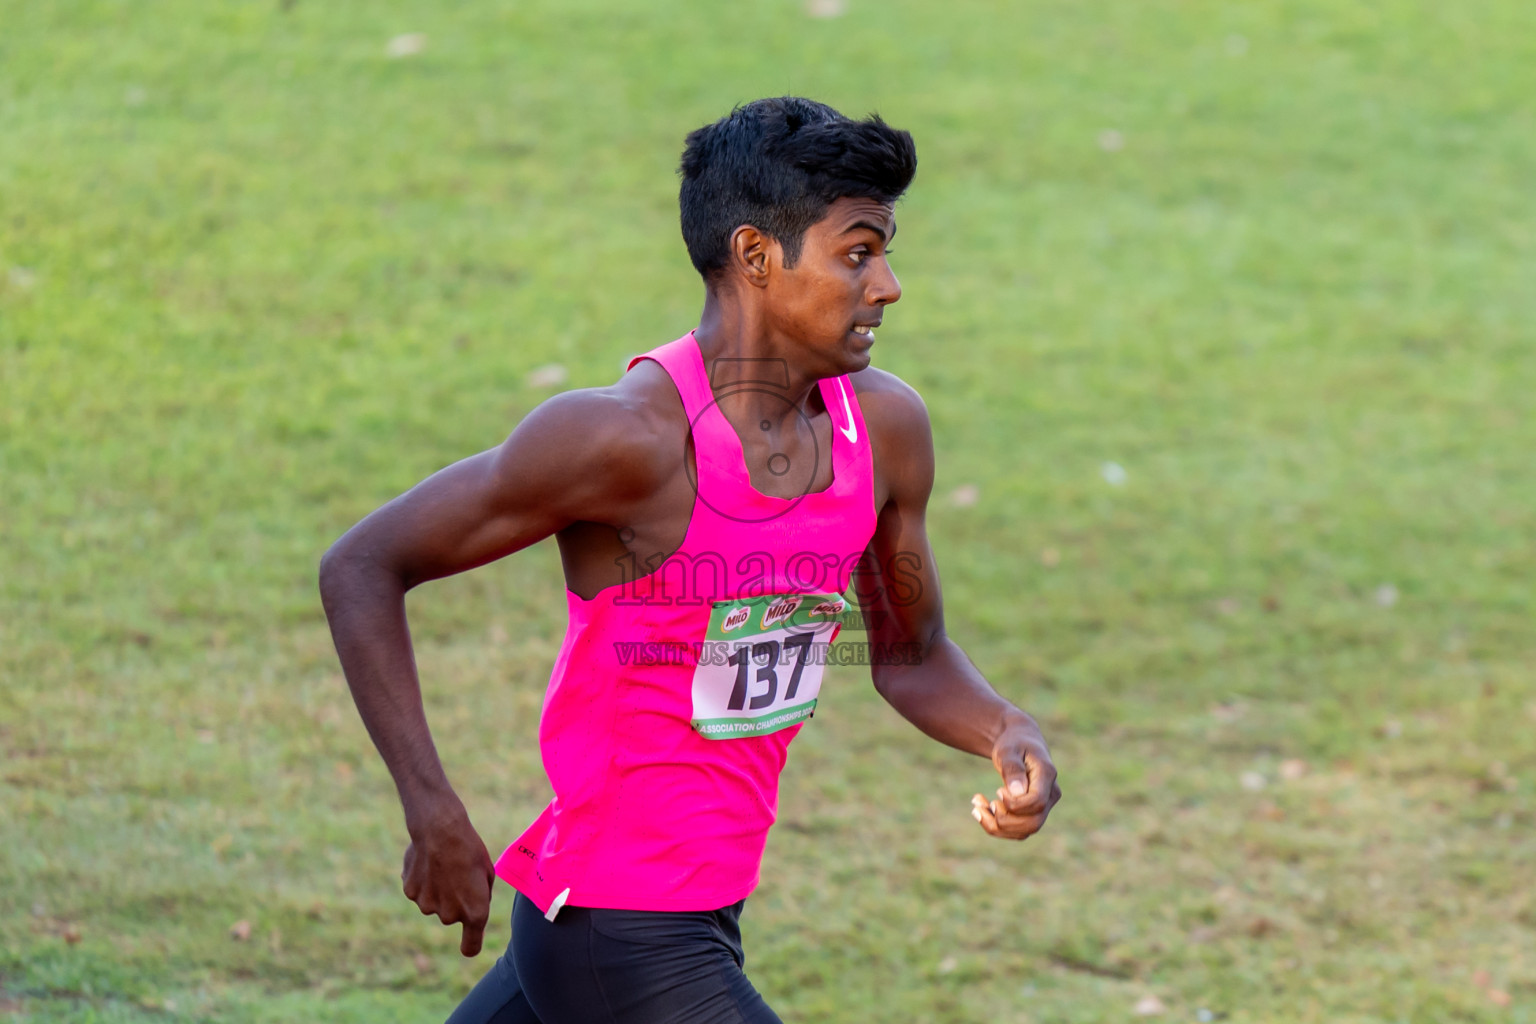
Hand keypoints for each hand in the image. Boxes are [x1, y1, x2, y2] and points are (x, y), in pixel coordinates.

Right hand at [401, 795, 494, 955]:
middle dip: (455, 900)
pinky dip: (422, 880)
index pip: (471, 946)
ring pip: (434, 902)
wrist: (440, 829)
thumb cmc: (469, 848)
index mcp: (475, 913)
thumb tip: (471, 904)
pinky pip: (419, 890)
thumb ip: (480, 896)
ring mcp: (427, 906)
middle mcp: (450, 916)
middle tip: (458, 873)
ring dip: (438, 889)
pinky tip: (427, 861)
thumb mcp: (486, 872)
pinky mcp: (410, 893)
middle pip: (452, 915)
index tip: (468, 944)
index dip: (470, 945)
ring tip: (442, 864)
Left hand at [971, 723, 1060, 839]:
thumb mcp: (1008, 750)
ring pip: (1024, 831)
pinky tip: (980, 810)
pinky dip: (995, 826)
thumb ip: (1012, 768)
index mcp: (1047, 775)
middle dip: (1004, 820)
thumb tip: (1016, 792)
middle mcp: (1051, 794)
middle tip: (985, 802)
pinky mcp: (1032, 814)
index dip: (1015, 804)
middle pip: (1033, 823)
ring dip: (995, 825)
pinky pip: (1016, 831)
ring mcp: (1044, 807)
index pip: (1037, 802)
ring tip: (976, 807)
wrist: (1019, 743)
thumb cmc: (1013, 743)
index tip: (998, 791)